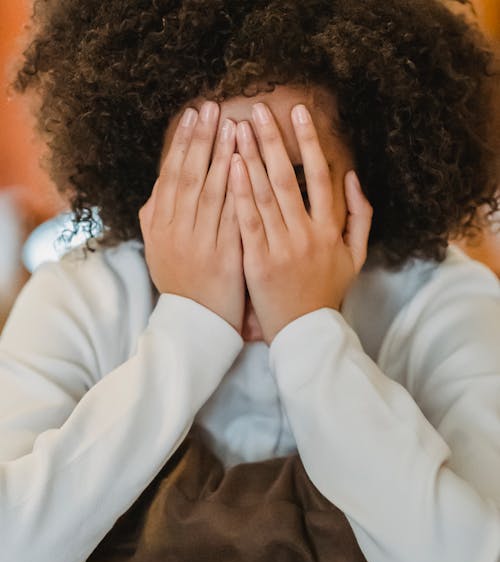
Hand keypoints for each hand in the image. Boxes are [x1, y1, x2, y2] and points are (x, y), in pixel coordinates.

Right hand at [139, 101, 244, 333]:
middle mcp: (176, 232)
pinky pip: (231, 217)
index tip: (194, 115)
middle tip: (212, 107)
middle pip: (189, 177)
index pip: (171, 176)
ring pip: (210, 192)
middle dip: (201, 140)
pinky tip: (247, 166)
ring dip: (221, 156)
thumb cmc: (182, 286)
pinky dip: (238, 189)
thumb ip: (156, 219)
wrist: (196, 325)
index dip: (182, 143)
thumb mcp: (158, 252)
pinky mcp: (224, 257)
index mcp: (160, 227)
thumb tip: (156, 190)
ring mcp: (200, 244)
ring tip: (233, 125)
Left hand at [229, 102, 372, 343]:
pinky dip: (239, 193)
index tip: (298, 113)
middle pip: (288, 179)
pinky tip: (231, 167)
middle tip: (257, 109)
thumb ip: (360, 215)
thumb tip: (352, 177)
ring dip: (251, 158)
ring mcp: (281, 247)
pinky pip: (247, 221)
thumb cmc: (328, 292)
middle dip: (272, 141)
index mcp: (331, 230)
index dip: (309, 143)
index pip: (321, 177)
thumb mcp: (355, 256)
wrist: (305, 331)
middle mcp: (307, 234)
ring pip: (265, 195)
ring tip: (237, 128)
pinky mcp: (257, 262)